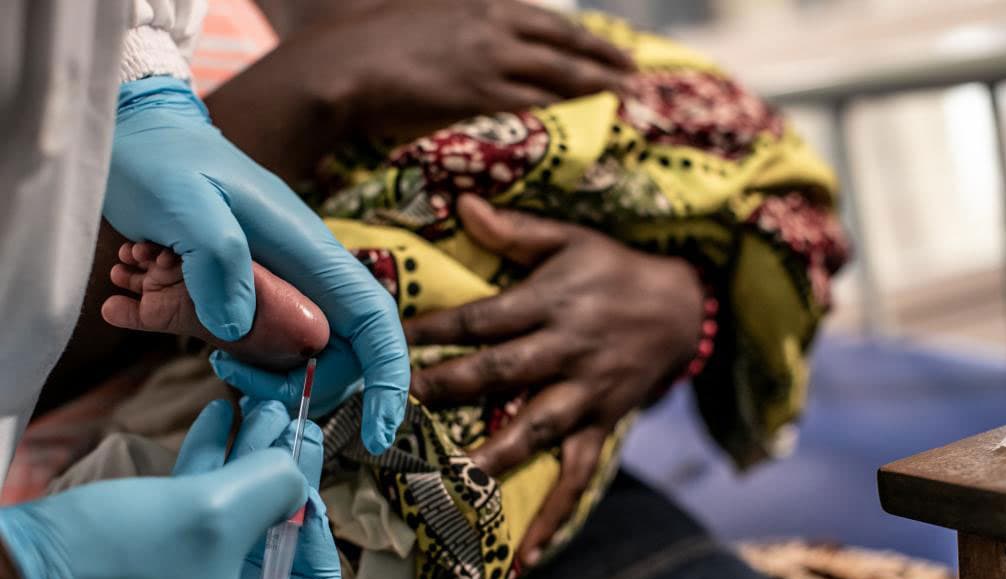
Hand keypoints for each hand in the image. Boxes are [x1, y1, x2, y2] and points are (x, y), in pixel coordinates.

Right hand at [0, 399, 338, 578]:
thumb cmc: (119, 560)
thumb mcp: (218, 511)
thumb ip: (279, 488)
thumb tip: (296, 476)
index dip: (322, 556)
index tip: (308, 503)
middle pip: (267, 566)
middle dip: (278, 492)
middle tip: (291, 432)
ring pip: (224, 544)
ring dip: (241, 474)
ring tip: (255, 410)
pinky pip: (185, 543)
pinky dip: (202, 486)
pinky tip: (213, 421)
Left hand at [104, 76, 407, 452]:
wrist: (139, 134)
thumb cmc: (165, 161)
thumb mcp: (184, 204)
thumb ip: (219, 262)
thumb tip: (239, 331)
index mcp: (309, 252)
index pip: (373, 321)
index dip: (387, 378)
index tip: (377, 433)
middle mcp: (305, 273)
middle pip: (337, 353)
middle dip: (298, 384)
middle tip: (231, 376)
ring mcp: (278, 283)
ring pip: (295, 354)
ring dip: (255, 369)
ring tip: (202, 352)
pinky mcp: (247, 290)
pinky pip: (252, 338)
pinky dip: (221, 349)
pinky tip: (168, 326)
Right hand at [284, 0, 633, 139]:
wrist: (343, 64)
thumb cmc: (371, 46)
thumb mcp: (423, 21)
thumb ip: (456, 30)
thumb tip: (467, 48)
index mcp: (480, 6)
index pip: (547, 20)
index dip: (582, 36)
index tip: (608, 47)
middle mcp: (492, 26)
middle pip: (564, 42)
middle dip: (604, 56)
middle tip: (635, 71)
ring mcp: (488, 58)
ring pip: (558, 71)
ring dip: (596, 82)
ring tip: (627, 94)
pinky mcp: (478, 91)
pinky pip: (534, 99)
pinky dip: (564, 105)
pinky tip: (586, 112)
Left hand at [404, 196, 703, 562]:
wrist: (687, 307)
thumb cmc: (617, 269)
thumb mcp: (571, 239)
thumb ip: (515, 231)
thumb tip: (460, 203)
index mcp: (552, 302)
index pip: (482, 319)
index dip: (433, 331)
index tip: (387, 342)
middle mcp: (568, 349)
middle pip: (501, 372)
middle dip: (447, 390)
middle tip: (395, 411)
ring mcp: (588, 393)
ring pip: (537, 428)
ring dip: (493, 456)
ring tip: (451, 484)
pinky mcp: (605, 425)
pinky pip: (580, 475)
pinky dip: (556, 515)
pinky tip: (526, 555)